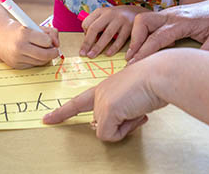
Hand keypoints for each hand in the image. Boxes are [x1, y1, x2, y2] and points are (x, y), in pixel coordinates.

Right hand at [0, 22, 60, 68]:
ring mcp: (16, 58)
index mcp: (24, 34)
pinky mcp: (15, 65)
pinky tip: (33, 54)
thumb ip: (49, 32)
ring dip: (46, 57)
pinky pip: (33, 65)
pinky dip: (36, 60)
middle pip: (45, 55)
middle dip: (53, 53)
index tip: (51, 40)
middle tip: (55, 50)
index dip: (51, 40)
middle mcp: (19, 47)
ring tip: (43, 50)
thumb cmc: (18, 28)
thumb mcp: (33, 25)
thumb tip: (57, 45)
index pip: (46, 41)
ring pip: (40, 62)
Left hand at [43, 51, 167, 140]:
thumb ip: (122, 108)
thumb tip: (118, 123)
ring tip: (139, 108)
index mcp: (106, 86)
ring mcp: (101, 101)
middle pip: (99, 123)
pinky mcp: (106, 111)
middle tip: (136, 111)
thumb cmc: (155, 81)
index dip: (63, 112)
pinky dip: (125, 130)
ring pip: (106, 130)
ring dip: (126, 126)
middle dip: (119, 125)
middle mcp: (100, 93)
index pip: (79, 101)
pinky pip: (110, 135)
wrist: (160, 74)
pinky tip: (136, 114)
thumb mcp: (134, 95)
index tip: (47, 119)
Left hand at [80, 5, 149, 57]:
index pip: (87, 22)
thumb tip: (89, 42)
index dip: (84, 34)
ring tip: (92, 55)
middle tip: (83, 53)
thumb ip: (97, 26)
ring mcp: (120, 19)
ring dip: (98, 47)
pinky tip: (108, 54)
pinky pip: (120, 39)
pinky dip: (113, 48)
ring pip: (107, 35)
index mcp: (101, 11)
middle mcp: (110, 13)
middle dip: (87, 42)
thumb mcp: (105, 17)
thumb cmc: (117, 18)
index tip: (86, 43)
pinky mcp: (130, 26)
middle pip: (94, 28)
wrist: (136, 12)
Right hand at [126, 0, 208, 62]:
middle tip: (131, 60)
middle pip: (142, 21)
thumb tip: (193, 69)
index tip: (133, 65)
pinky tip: (150, 49)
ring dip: (137, 37)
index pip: (157, 37)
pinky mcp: (170, 16)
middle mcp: (173, 15)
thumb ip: (207, 52)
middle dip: (134, 40)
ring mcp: (170, 14)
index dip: (144, 52)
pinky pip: (151, 23)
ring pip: (144, 20)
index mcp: (183, 21)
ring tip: (136, 57)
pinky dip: (145, 35)